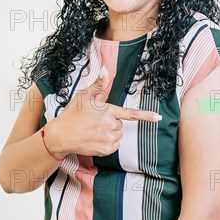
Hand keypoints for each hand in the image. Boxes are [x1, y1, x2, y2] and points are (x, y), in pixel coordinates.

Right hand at [44, 66, 161, 157]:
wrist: (61, 135)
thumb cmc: (71, 114)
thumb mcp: (84, 96)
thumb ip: (98, 84)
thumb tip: (107, 69)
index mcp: (107, 110)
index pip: (130, 113)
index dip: (146, 115)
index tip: (158, 117)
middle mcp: (110, 125)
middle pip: (120, 123)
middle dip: (111, 122)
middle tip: (94, 121)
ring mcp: (108, 138)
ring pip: (118, 134)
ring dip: (109, 132)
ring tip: (93, 130)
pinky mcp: (106, 149)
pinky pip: (114, 145)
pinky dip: (107, 142)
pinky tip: (95, 139)